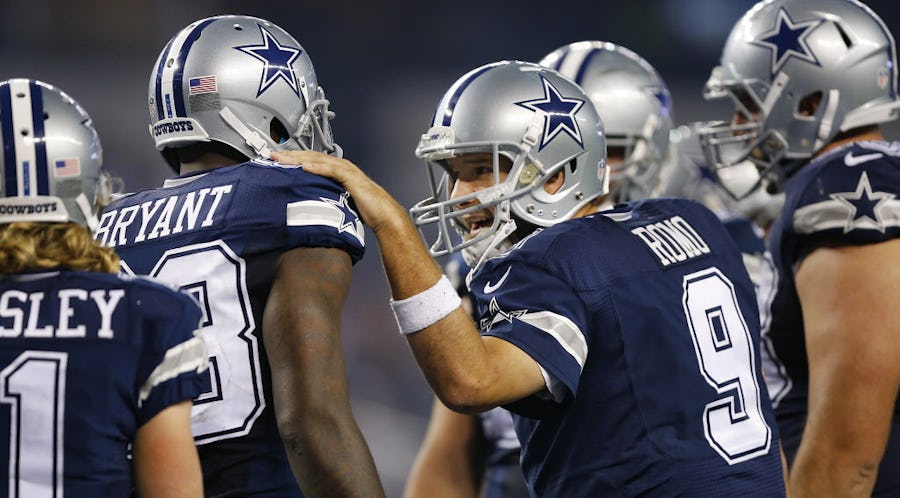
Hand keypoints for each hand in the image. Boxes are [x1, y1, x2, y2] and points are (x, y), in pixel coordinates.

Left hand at [271, 150, 407, 234]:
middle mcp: (341, 166)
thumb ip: (325, 196)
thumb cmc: (366, 209)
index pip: (311, 161)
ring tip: (283, 159)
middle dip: (291, 155)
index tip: (277, 161)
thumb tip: (307, 202)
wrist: (384, 214)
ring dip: (299, 158)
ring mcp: (347, 170)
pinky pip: (332, 170)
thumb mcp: (339, 201)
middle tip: (272, 155)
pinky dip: (318, 167)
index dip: (293, 159)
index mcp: (337, 171)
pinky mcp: (352, 178)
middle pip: (311, 157)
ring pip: (319, 160)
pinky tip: (305, 167)